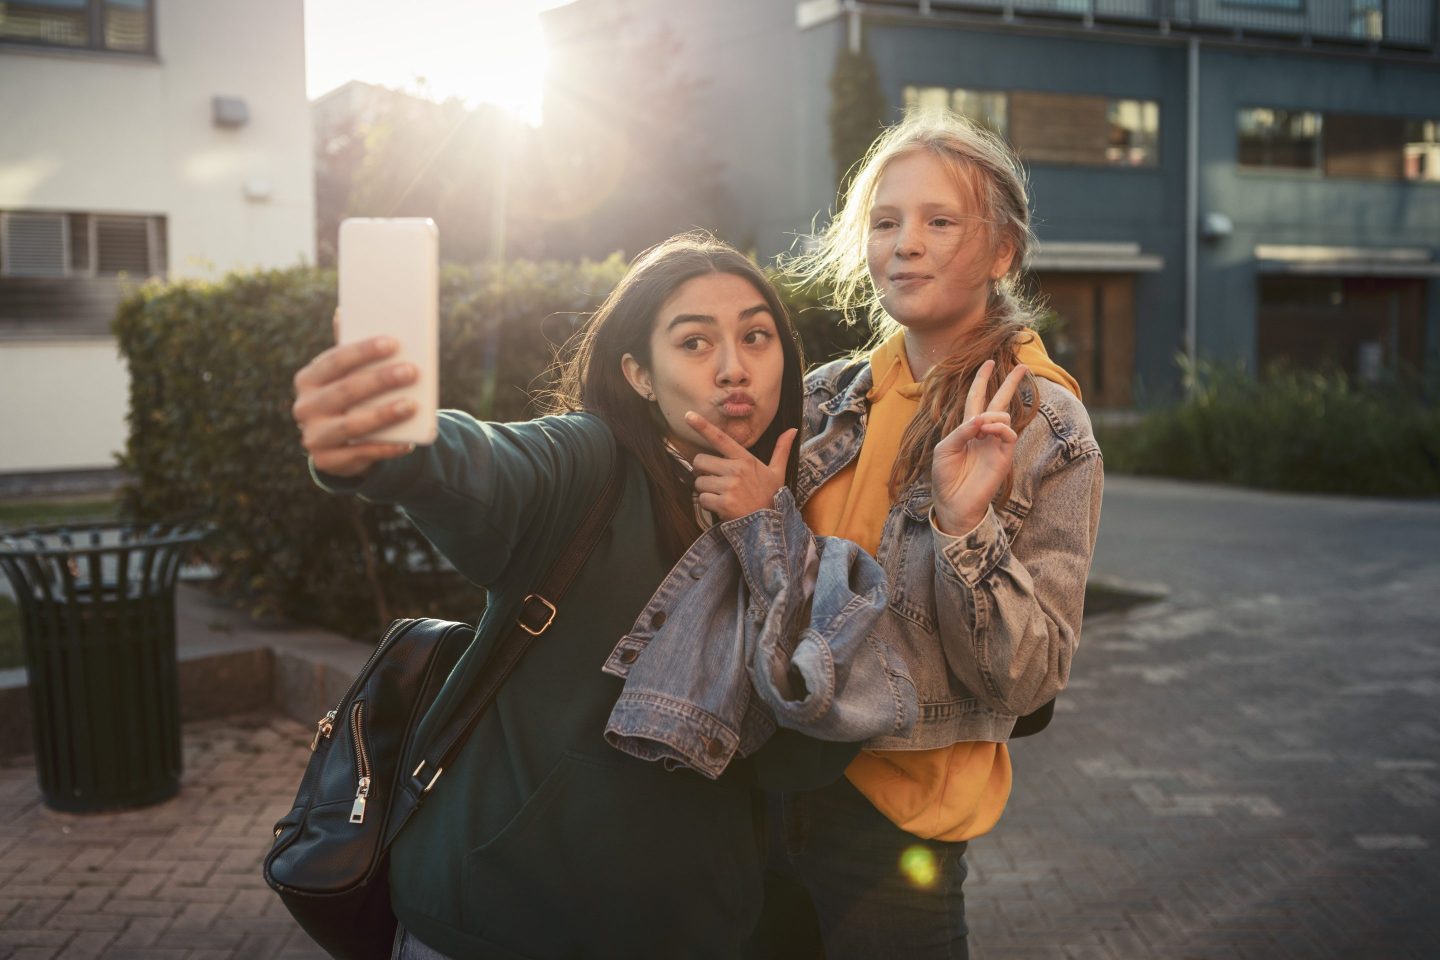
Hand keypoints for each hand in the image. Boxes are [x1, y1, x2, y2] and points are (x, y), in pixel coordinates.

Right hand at [291, 320, 419, 476]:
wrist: (340, 446)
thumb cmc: (351, 399)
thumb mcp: (349, 375)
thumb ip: (350, 349)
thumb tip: (345, 310)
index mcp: (309, 379)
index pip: (335, 360)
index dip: (363, 351)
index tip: (393, 342)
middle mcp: (305, 407)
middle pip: (345, 391)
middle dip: (379, 380)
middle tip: (411, 371)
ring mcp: (313, 436)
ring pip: (351, 425)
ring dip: (383, 414)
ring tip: (412, 405)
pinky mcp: (326, 461)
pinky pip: (359, 454)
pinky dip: (385, 447)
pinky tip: (408, 441)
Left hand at [685, 412, 797, 521]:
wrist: (771, 525)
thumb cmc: (771, 496)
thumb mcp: (778, 472)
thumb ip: (781, 449)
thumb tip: (793, 430)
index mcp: (745, 459)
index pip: (720, 438)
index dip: (703, 426)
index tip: (688, 416)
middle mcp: (736, 470)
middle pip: (700, 461)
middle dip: (702, 471)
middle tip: (713, 480)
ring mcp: (729, 487)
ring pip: (699, 482)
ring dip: (705, 490)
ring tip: (722, 495)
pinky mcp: (723, 503)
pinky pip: (702, 499)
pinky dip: (708, 504)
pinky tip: (721, 507)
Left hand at [931, 360, 1027, 535]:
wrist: (954, 502)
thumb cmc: (945, 476)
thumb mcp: (944, 449)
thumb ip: (960, 431)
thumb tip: (981, 418)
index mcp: (967, 428)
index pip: (977, 398)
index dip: (981, 380)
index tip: (988, 362)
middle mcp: (984, 432)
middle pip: (999, 401)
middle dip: (1010, 383)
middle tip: (1023, 366)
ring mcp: (995, 443)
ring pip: (1002, 415)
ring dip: (991, 416)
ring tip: (980, 429)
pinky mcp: (1004, 456)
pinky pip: (1008, 433)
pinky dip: (999, 427)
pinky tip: (988, 431)